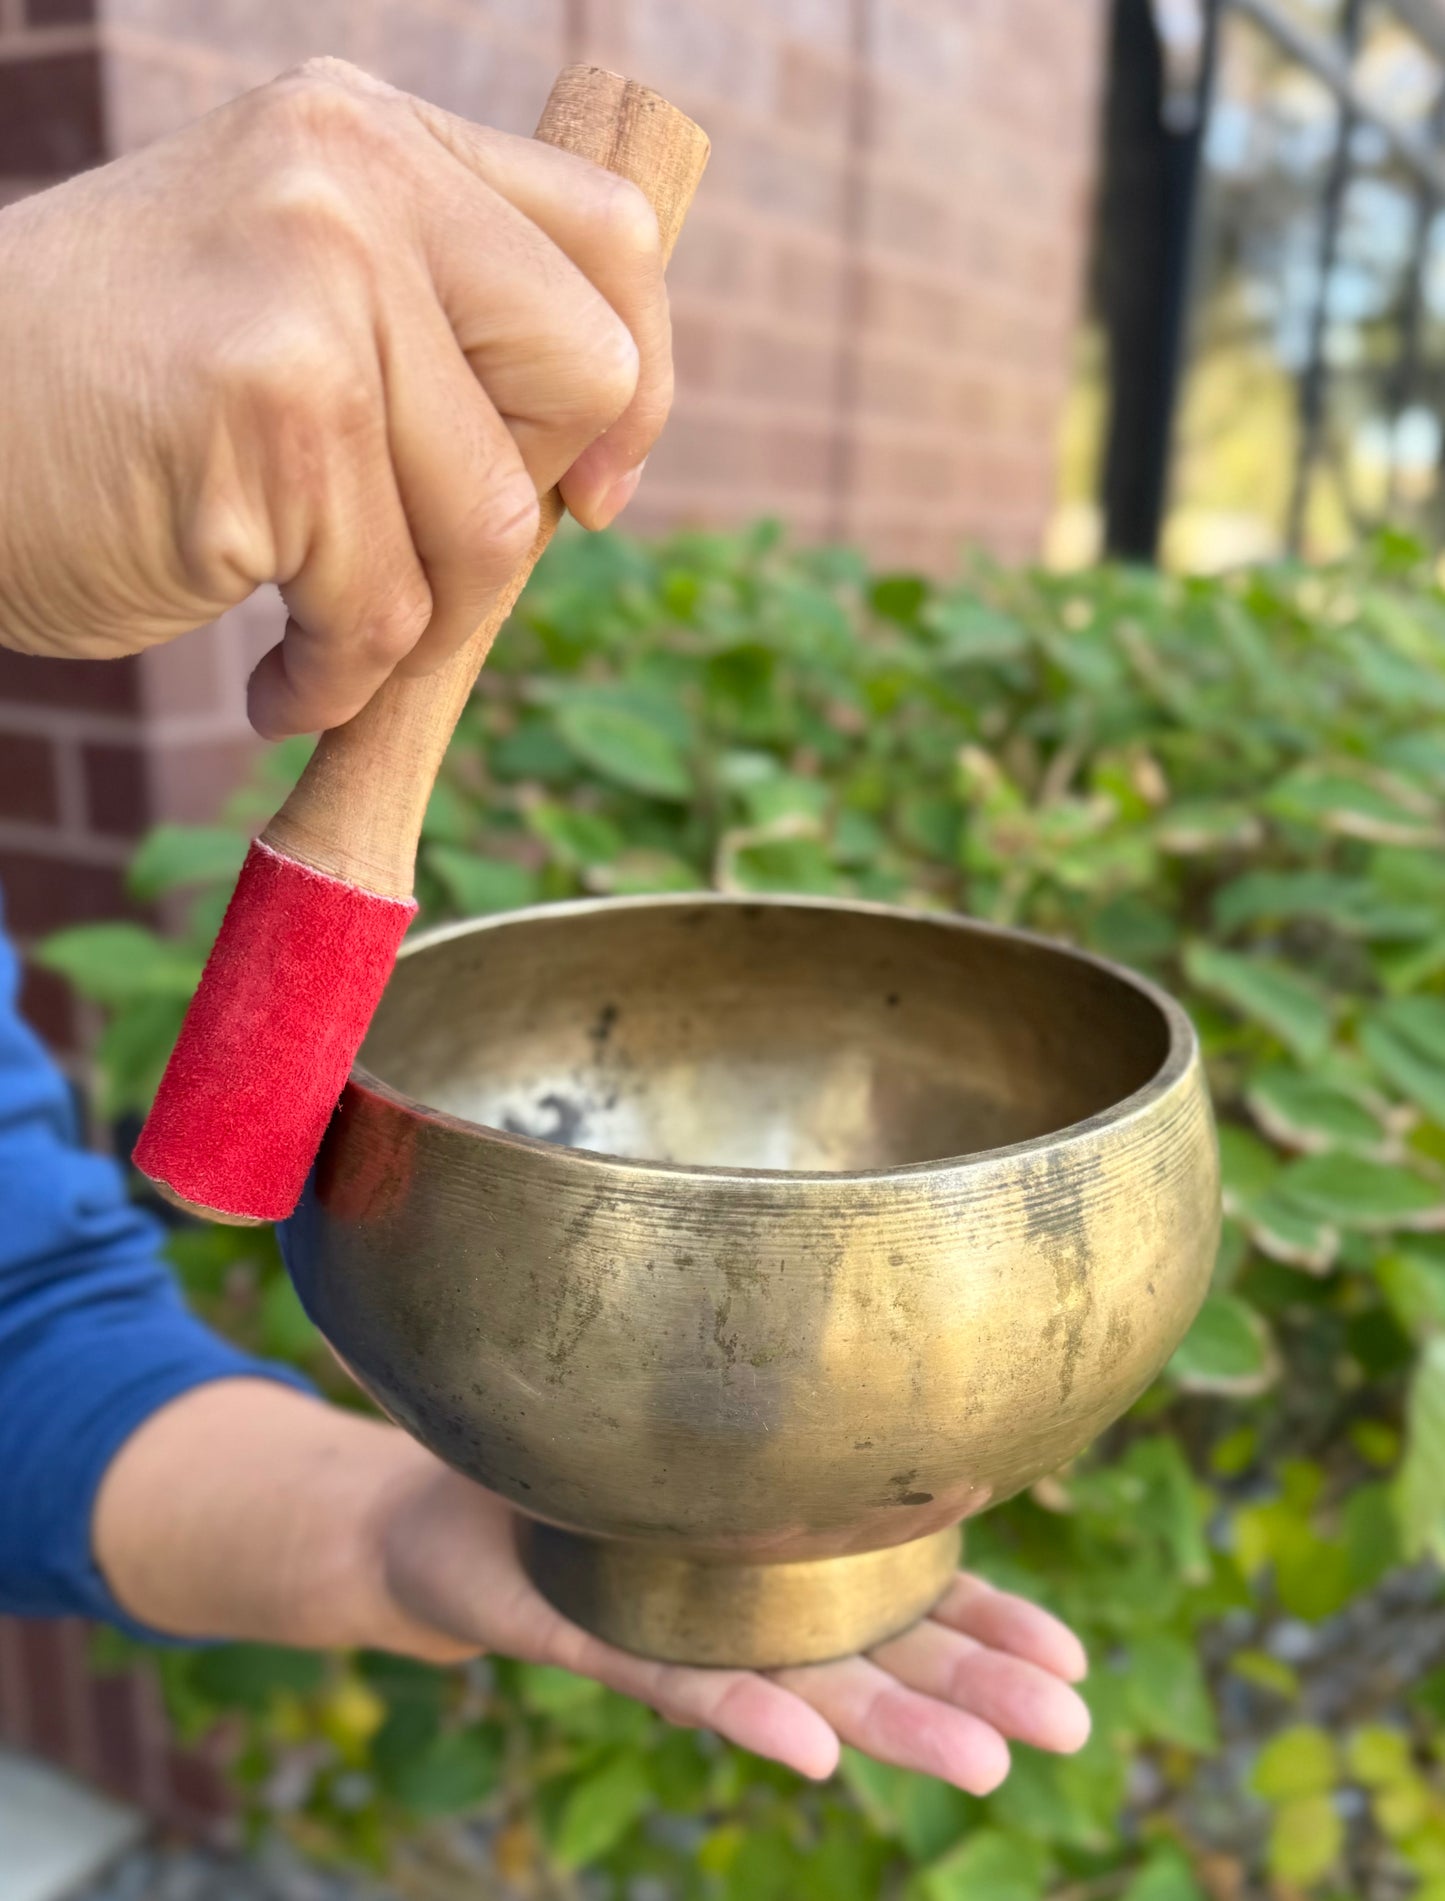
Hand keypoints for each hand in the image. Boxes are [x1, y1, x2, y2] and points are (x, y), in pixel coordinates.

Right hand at [0, 58, 668, 736]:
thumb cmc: (106, 403)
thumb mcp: (282, 298)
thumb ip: (427, 323)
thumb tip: (599, 442)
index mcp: (369, 138)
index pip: (609, 240)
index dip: (632, 384)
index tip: (590, 489)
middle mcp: (352, 180)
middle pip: (583, 375)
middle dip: (519, 513)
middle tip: (411, 559)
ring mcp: (312, 286)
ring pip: (489, 524)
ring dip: (410, 623)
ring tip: (309, 632)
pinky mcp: (273, 414)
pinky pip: (388, 612)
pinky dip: (338, 679)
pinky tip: (268, 673)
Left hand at [383, 1464, 1091, 1789]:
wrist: (426, 1512)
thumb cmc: (567, 1458)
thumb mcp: (682, 1405)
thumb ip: (762, 1399)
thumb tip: (863, 1332)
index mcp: (782, 1547)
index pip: (909, 1589)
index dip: (992, 1624)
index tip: (1075, 1659)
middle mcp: (747, 1599)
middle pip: (882, 1647)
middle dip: (980, 1688)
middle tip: (1072, 1728)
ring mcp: (682, 1625)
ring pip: (807, 1681)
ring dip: (895, 1721)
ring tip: (988, 1759)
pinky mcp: (598, 1636)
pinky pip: (682, 1678)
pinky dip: (751, 1710)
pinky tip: (815, 1749)